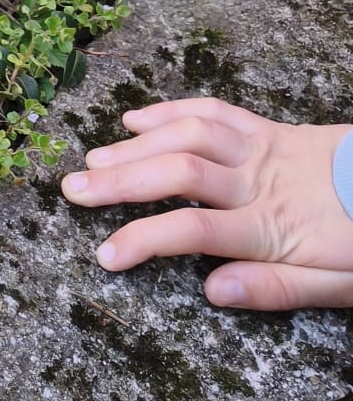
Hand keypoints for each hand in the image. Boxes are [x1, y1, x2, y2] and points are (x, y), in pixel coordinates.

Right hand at [61, 96, 352, 310]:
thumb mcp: (340, 285)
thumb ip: (277, 289)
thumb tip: (213, 290)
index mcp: (273, 228)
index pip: (194, 230)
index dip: (143, 239)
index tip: (104, 255)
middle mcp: (260, 181)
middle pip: (178, 172)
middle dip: (120, 180)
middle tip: (73, 190)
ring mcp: (263, 149)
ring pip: (189, 134)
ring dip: (136, 144)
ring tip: (94, 160)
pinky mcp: (269, 129)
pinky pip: (215, 111)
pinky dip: (172, 110)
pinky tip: (137, 119)